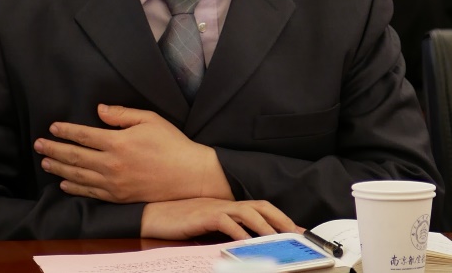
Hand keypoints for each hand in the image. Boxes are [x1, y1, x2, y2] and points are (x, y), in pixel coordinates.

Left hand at [35, 104, 231, 203]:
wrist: (188, 176)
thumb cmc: (171, 143)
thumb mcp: (149, 119)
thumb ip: (122, 114)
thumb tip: (100, 109)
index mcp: (118, 142)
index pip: (84, 135)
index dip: (66, 131)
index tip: (53, 127)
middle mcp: (112, 164)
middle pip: (76, 157)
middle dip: (55, 149)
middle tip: (38, 145)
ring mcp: (114, 184)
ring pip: (79, 176)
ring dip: (59, 168)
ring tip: (45, 162)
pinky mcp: (119, 197)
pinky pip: (91, 192)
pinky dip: (75, 188)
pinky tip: (64, 184)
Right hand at [140, 197, 297, 239]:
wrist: (153, 215)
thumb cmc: (179, 223)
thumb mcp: (207, 229)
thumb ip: (226, 233)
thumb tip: (247, 246)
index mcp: (227, 206)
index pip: (259, 208)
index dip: (279, 218)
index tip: (296, 230)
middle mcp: (224, 204)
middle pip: (260, 206)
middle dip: (281, 220)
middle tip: (298, 233)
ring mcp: (214, 208)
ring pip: (247, 212)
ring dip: (266, 226)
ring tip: (280, 238)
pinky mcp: (203, 216)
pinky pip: (226, 222)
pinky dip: (239, 232)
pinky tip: (247, 242)